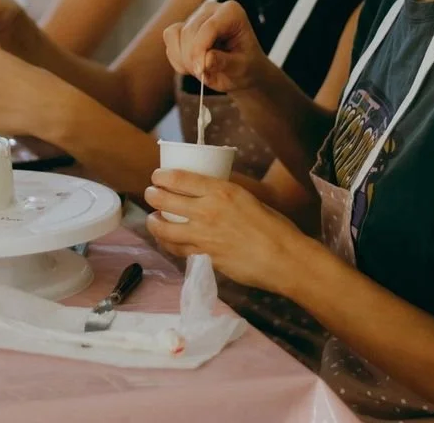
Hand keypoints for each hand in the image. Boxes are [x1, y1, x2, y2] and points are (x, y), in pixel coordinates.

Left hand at [145, 169, 308, 291]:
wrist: (283, 257)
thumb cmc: (273, 225)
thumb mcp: (247, 198)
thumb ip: (224, 196)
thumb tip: (209, 195)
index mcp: (220, 190)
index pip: (180, 178)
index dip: (162, 176)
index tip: (157, 176)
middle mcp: (207, 210)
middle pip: (166, 200)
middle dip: (152, 195)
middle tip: (150, 194)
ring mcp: (204, 235)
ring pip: (165, 228)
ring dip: (154, 222)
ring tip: (152, 219)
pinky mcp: (205, 256)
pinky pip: (177, 249)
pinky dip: (167, 244)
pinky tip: (166, 241)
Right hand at [162, 0, 268, 92]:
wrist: (241, 68)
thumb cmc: (246, 66)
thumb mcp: (241, 68)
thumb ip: (225, 63)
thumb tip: (206, 60)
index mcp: (231, 13)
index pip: (209, 27)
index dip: (200, 50)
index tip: (200, 70)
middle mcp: (211, 9)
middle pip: (189, 31)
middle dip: (192, 57)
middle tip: (203, 75)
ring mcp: (195, 16)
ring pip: (175, 34)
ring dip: (183, 58)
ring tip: (200, 70)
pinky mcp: (184, 25)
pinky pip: (170, 38)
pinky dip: (176, 57)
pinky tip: (191, 65)